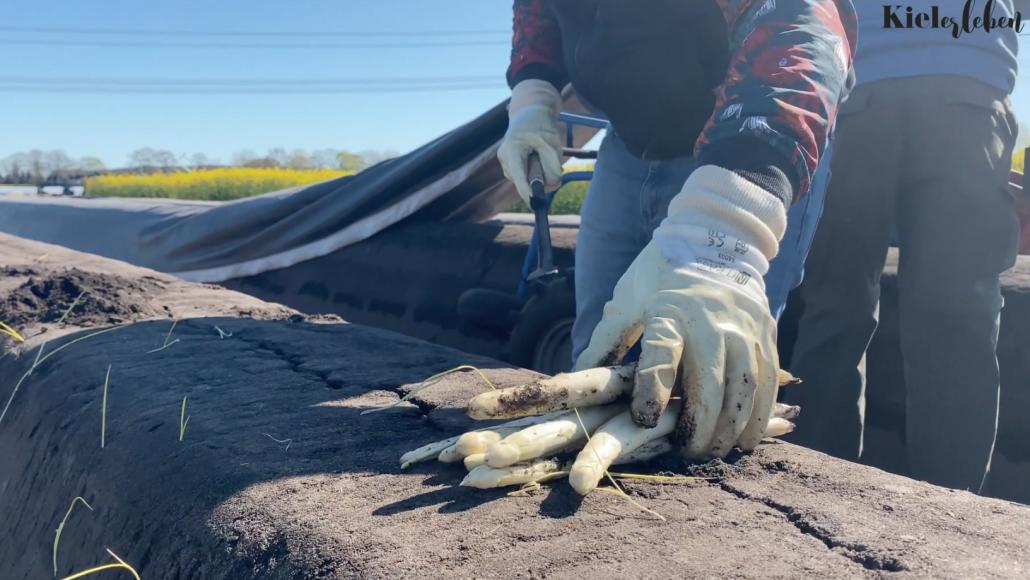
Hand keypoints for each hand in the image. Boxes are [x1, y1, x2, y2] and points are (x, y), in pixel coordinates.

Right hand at [497, 79, 563, 204]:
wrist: (528, 114)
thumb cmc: (541, 126)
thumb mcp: (552, 143)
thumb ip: (553, 165)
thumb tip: (553, 185)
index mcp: (513, 147)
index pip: (518, 174)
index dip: (526, 190)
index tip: (534, 202)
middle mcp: (504, 156)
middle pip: (521, 180)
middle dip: (539, 181)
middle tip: (557, 171)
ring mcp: (504, 161)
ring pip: (523, 180)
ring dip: (537, 176)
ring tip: (544, 157)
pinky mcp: (508, 164)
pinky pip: (522, 176)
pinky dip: (533, 173)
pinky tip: (537, 160)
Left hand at [575, 165, 787, 458]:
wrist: (716, 236)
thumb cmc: (661, 272)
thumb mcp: (627, 298)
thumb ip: (606, 340)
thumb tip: (577, 378)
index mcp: (668, 312)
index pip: (660, 358)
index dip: (652, 393)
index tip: (645, 420)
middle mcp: (710, 321)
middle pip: (710, 385)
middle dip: (698, 429)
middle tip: (686, 453)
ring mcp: (743, 329)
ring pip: (744, 390)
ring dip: (730, 428)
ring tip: (715, 451)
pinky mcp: (766, 333)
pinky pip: (768, 382)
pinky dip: (760, 415)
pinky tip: (746, 437)